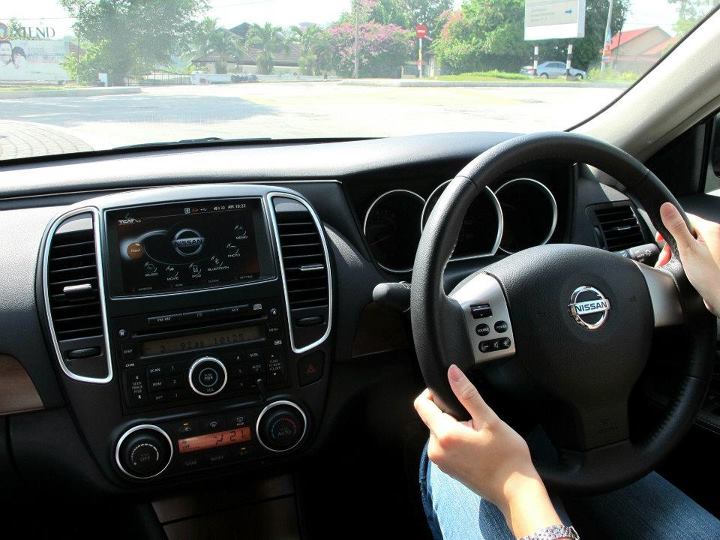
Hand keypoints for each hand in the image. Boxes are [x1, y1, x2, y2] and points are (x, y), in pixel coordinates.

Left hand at [414, 365, 561, 536]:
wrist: (516, 491)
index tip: (453, 394)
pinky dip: (458, 441)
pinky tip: (478, 448)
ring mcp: (440, 462)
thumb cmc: (507, 457)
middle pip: (433, 418)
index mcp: (444, 435)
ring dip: (457, 428)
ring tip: (479, 437)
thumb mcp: (489, 419)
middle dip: (453, 414)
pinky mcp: (447, 469)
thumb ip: (467, 393)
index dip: (433, 393)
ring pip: (441, 431)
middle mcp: (436, 450)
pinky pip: (446, 445)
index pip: (422, 405)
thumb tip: (452, 372)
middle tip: (477, 423)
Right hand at [656, 203, 719, 315]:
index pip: (686, 219)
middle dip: (672, 245)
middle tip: (666, 257)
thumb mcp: (687, 249)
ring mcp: (715, 249)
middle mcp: (716, 237)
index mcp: (712, 230)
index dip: (670, 228)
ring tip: (672, 264)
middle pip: (687, 232)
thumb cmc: (710, 276)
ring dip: (678, 253)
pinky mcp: (714, 260)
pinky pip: (696, 254)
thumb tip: (666, 208)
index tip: (660, 239)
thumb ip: (676, 227)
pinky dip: (687, 259)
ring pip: (690, 244)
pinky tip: (684, 268)